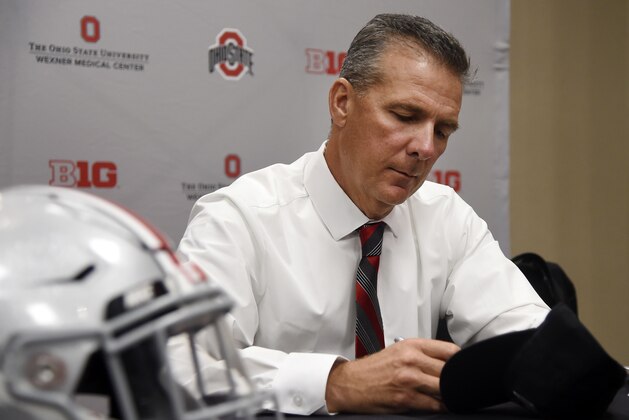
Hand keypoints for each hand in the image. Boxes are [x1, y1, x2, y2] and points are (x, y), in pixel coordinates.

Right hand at [324, 338, 459, 412]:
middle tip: (458, 384)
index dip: (460, 361)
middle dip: (455, 380)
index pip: (450, 351)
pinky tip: (439, 405)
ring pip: (444, 388)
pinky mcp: (405, 398)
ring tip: (450, 396)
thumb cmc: (374, 369)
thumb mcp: (398, 351)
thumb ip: (422, 354)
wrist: (351, 383)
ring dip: (449, 395)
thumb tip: (447, 361)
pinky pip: (433, 405)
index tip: (463, 368)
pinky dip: (440, 407)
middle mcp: (411, 360)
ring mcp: (409, 379)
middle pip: (450, 371)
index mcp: (411, 345)